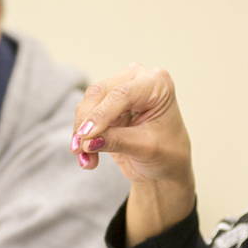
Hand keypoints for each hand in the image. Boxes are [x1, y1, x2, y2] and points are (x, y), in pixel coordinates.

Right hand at [71, 63, 195, 244]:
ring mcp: (121, 89)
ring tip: (85, 161)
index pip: (122, 94)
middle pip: (99, 94)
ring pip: (87, 103)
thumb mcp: (146, 149)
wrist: (165, 169)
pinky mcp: (106, 103)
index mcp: (158, 82)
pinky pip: (84, 115)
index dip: (101, 115)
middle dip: (87, 125)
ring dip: (82, 134)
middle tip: (80, 152)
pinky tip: (87, 158)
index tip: (85, 138)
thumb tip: (87, 142)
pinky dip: (82, 137)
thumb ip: (117, 141)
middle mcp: (138, 78)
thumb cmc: (167, 156)